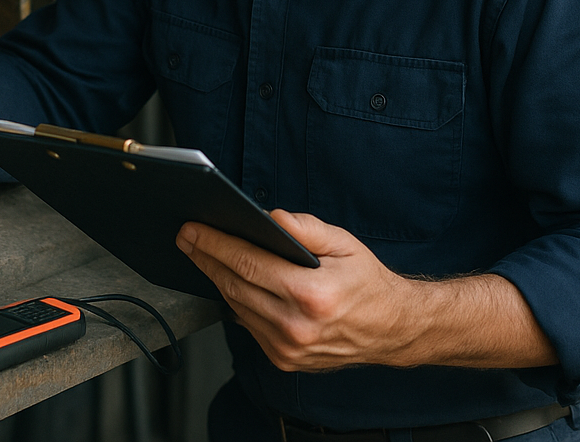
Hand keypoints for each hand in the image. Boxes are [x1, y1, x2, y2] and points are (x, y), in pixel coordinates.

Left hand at [176, 210, 420, 371]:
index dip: (215, 244)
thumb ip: (305, 228)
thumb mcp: (344, 243)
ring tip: (202, 253)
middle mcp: (297, 327)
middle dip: (206, 257)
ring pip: (236, 306)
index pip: (248, 263)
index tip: (192, 229)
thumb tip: (270, 217)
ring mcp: (288, 349)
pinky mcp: (284, 361)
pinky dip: (235, 301)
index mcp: (311, 295)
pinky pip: (248, 325)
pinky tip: (228, 281)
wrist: (392, 329)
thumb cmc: (367, 282)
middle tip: (187, 236)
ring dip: (216, 278)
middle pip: (235, 285)